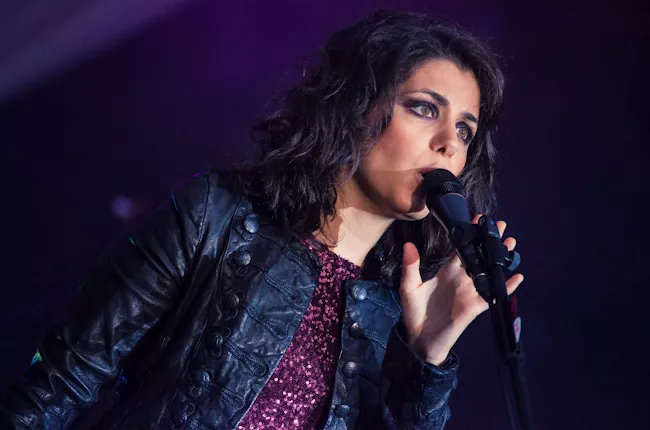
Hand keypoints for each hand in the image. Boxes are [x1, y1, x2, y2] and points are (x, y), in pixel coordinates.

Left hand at [399, 215, 523, 364]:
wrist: (421, 339)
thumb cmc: (415, 313)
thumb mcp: (409, 287)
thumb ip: (410, 266)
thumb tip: (409, 244)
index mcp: (447, 271)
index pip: (460, 248)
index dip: (469, 234)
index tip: (478, 218)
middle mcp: (461, 278)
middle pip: (479, 255)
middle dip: (490, 240)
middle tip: (502, 224)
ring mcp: (470, 291)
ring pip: (489, 271)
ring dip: (500, 257)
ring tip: (511, 242)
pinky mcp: (475, 306)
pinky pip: (493, 294)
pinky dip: (506, 286)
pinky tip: (517, 277)